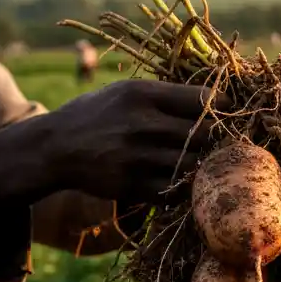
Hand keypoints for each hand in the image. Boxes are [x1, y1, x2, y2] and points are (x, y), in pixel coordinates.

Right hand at [0, 80, 227, 205]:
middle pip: (204, 134)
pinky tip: (184, 179)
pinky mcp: (131, 185)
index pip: (202, 99)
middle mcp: (140, 124)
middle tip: (221, 140)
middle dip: (217, 138)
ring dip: (204, 164)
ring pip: (193, 164)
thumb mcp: (126, 90)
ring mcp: (136, 157)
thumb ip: (166, 94)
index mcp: (142, 94)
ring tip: (205, 161)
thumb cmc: (98, 114)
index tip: (227, 112)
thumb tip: (215, 96)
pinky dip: (184, 187)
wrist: (53, 147)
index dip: (223, 107)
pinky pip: (175, 190)